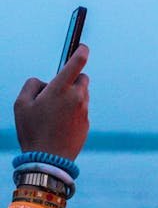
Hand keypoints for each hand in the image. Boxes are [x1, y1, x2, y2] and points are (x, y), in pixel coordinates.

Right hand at [14, 45, 89, 159]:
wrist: (49, 160)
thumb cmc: (32, 130)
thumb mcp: (20, 104)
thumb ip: (32, 84)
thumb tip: (46, 82)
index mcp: (61, 89)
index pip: (77, 62)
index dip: (81, 51)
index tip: (83, 47)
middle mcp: (77, 97)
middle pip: (82, 78)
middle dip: (72, 79)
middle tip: (56, 91)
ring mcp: (84, 111)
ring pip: (82, 95)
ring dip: (72, 97)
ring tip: (54, 113)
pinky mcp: (87, 123)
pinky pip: (81, 111)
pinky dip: (73, 112)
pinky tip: (59, 125)